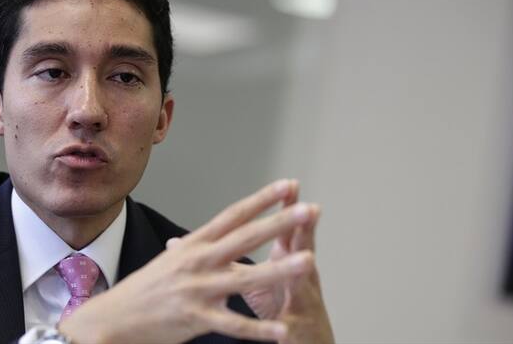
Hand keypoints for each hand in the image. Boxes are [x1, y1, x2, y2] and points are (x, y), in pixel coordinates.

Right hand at [57, 180, 319, 343]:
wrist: (111, 320)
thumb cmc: (141, 291)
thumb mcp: (166, 262)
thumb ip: (186, 250)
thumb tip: (189, 240)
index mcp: (193, 245)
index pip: (233, 215)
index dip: (261, 199)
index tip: (287, 186)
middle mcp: (197, 261)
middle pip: (245, 238)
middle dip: (280, 223)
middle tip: (309, 209)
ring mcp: (197, 289)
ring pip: (245, 278)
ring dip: (280, 271)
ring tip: (309, 262)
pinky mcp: (195, 318)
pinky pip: (234, 325)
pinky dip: (259, 331)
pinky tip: (281, 332)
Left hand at [240, 181, 333, 343]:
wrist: (305, 341)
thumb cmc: (282, 308)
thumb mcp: (257, 280)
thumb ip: (233, 259)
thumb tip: (204, 241)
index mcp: (286, 262)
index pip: (286, 229)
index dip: (287, 208)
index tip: (287, 185)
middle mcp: (301, 277)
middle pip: (303, 249)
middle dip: (304, 230)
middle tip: (308, 209)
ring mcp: (303, 303)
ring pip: (302, 287)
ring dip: (302, 273)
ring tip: (307, 259)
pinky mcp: (298, 330)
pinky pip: (292, 328)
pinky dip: (285, 327)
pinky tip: (284, 328)